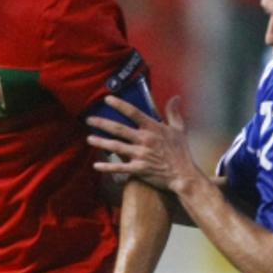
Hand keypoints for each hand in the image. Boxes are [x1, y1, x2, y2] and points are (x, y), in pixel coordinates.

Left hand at [87, 96, 203, 194]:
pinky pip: (119, 167)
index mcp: (153, 128)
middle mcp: (144, 140)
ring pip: (115, 147)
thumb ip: (174, 113)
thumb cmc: (181, 152)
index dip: (119, 105)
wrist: (183, 175)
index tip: (107, 99)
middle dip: (102, 123)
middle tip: (89, 119)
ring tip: (89, 139)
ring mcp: (140, 155)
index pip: (133, 113)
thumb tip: (175, 97)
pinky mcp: (138, 169)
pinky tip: (95, 165)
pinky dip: (106, 167)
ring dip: (100, 142)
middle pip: (118, 129)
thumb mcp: (179, 129)